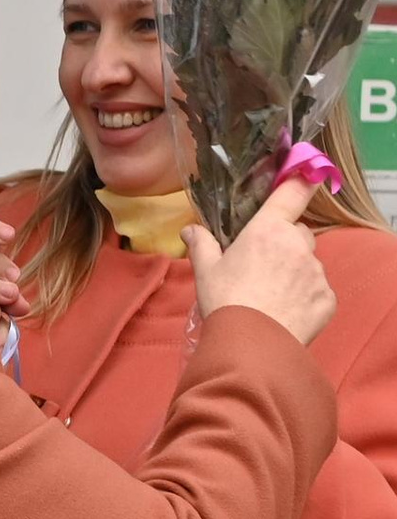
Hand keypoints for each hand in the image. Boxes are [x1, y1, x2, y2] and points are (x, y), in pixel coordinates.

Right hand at [186, 175, 336, 345]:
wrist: (252, 345)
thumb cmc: (225, 301)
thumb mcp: (205, 271)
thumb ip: (201, 244)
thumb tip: (190, 229)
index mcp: (268, 230)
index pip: (292, 193)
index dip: (300, 180)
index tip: (307, 173)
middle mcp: (298, 245)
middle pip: (297, 233)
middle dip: (284, 242)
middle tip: (261, 264)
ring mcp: (317, 272)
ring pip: (308, 263)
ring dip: (294, 271)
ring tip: (270, 294)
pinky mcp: (328, 298)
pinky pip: (317, 290)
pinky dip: (305, 296)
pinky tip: (285, 311)